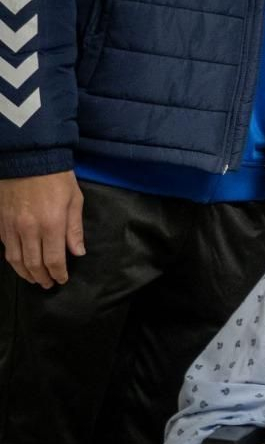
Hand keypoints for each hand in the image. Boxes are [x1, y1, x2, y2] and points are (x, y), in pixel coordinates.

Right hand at [0, 171, 85, 287]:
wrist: (28, 159)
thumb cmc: (57, 178)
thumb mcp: (74, 200)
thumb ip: (74, 229)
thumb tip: (78, 252)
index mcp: (51, 224)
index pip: (53, 259)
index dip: (58, 273)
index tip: (62, 280)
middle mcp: (29, 229)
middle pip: (32, 264)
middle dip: (42, 277)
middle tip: (48, 284)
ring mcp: (11, 227)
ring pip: (15, 259)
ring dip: (25, 273)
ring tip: (34, 279)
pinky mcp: (0, 222)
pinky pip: (5, 247)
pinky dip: (12, 259)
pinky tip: (20, 262)